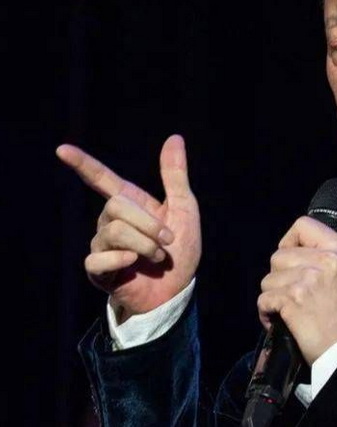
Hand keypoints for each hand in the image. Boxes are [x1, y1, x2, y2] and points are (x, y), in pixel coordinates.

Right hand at [56, 134, 200, 322]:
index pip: (100, 178)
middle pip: (115, 205)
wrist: (177, 288)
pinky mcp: (99, 269)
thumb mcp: (184, 207)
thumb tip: (174, 137)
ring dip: (144, 244)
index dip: (82, 163)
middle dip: (148, 223)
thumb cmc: (180, 248)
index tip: (62, 149)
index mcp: (130, 202)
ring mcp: (103, 244)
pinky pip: (98, 258)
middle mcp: (111, 220)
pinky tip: (132, 263)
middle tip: (167, 240)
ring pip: (114, 231)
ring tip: (157, 256)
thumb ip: (174, 175)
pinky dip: (121, 259)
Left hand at [257, 216, 336, 364]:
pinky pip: (264, 299)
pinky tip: (278, 320)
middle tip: (292, 292)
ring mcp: (309, 279)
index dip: (290, 240)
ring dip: (273, 296)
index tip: (291, 258)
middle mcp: (326, 260)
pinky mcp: (294, 300)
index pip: (303, 225)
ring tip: (287, 308)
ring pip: (268, 279)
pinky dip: (267, 313)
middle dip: (279, 276)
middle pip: (279, 255)